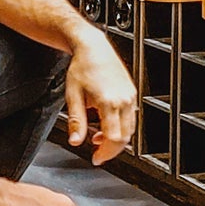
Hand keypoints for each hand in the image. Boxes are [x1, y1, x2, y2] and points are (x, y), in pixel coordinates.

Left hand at [64, 30, 137, 165]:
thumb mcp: (73, 95)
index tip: (96, 158)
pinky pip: (131, 117)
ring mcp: (130, 96)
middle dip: (111, 150)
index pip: (114, 138)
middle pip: (125, 137)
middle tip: (98, 154)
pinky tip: (106, 126)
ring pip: (130, 129)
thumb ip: (77, 121)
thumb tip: (75, 141)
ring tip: (98, 139)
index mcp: (109, 101)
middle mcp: (123, 99)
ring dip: (116, 139)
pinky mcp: (131, 92)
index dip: (105, 153)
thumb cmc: (82, 67)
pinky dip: (121, 127)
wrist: (93, 47)